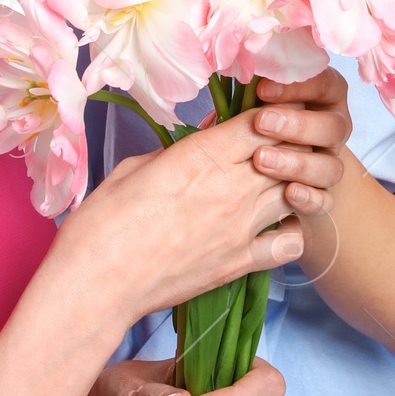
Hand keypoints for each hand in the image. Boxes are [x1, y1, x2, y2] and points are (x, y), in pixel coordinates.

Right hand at [50, 111, 298, 326]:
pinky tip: (272, 227)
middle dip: (286, 144)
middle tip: (274, 145)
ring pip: (297, 192)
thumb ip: (180, 147)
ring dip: (290, 183)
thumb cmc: (103, 221)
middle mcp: (232, 188)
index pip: (263, 120)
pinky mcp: (241, 264)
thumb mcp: (135, 167)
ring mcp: (242, 228)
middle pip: (289, 152)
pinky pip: (291, 243)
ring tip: (272, 183)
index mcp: (203, 155)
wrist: (97, 282)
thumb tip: (209, 131)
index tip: (262, 115)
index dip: (269, 113)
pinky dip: (290, 232)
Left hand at [248, 68, 351, 215]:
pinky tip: (287, 192)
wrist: (255, 170)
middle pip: (334, 127)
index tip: (263, 88)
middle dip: (298, 125)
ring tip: (261, 159)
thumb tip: (233, 70)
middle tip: (261, 123)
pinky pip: (326, 201)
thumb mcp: (251, 103)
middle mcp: (333, 130)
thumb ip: (251, 90)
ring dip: (298, 163)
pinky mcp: (323, 197)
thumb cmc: (252, 123)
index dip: (299, 86)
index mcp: (322, 98)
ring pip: (331, 166)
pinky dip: (309, 198)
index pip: (325, 85)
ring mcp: (329, 164)